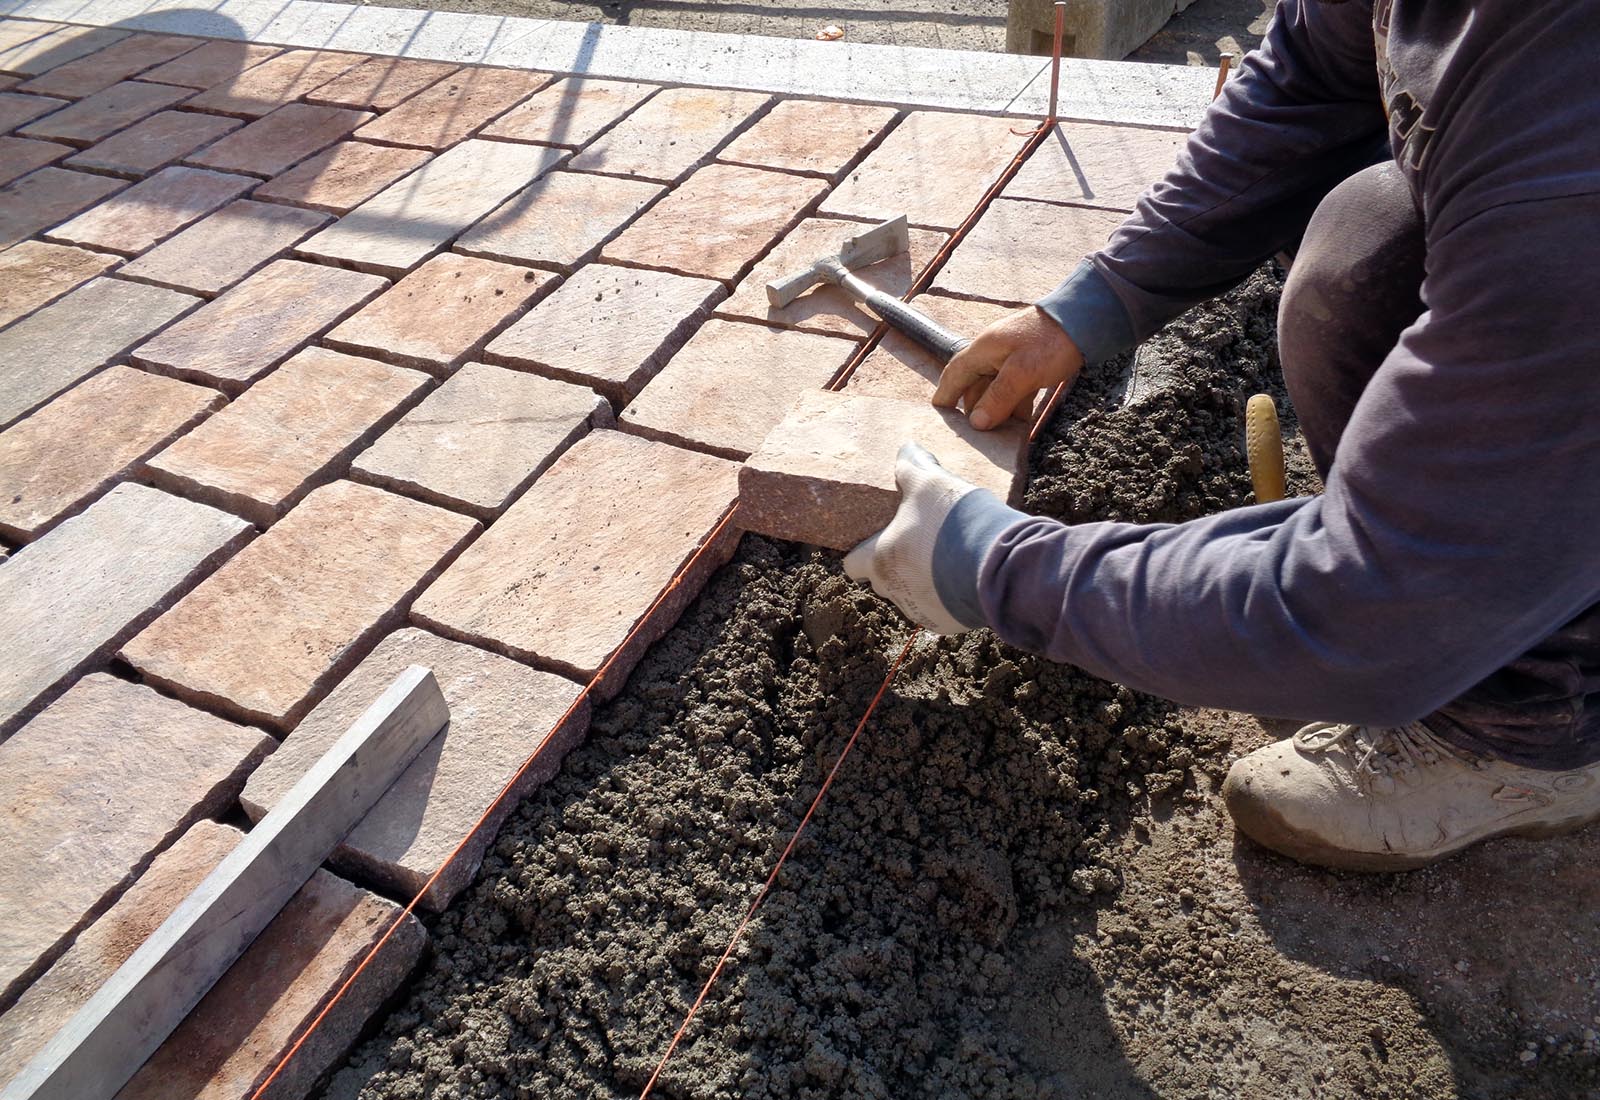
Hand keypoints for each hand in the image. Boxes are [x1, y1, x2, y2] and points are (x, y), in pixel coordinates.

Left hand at [843, 443, 979, 635]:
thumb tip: (906, 448)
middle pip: (882, 580)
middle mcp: (893, 591)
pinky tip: (964, 575)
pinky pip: (940, 609)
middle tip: (916, 542)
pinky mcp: (948, 623)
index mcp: (880, 559)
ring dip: (922, 580)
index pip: (851, 565)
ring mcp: (920, 610)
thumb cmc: (952, 522)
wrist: (997, 564)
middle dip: (894, 564)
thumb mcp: (930, 482)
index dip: (859, 552)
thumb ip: (912, 466)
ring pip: (911, 596)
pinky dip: (947, 595)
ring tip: (946, 557)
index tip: (874, 540)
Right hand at [933, 306, 1084, 429]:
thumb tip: (977, 423)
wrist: (1085, 320)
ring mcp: (1012, 359)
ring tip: (998, 437)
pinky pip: (1015, 390)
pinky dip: (1015, 406)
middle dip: (975, 411)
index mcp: (983, 350)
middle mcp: (993, 354)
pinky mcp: (1030, 365)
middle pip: (975, 386)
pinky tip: (1019, 424)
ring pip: (996, 390)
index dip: (945, 395)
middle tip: (974, 437)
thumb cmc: (1050, 343)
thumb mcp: (1022, 373)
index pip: (955, 374)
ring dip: (997, 412)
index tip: (940, 416)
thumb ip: (998, 398)